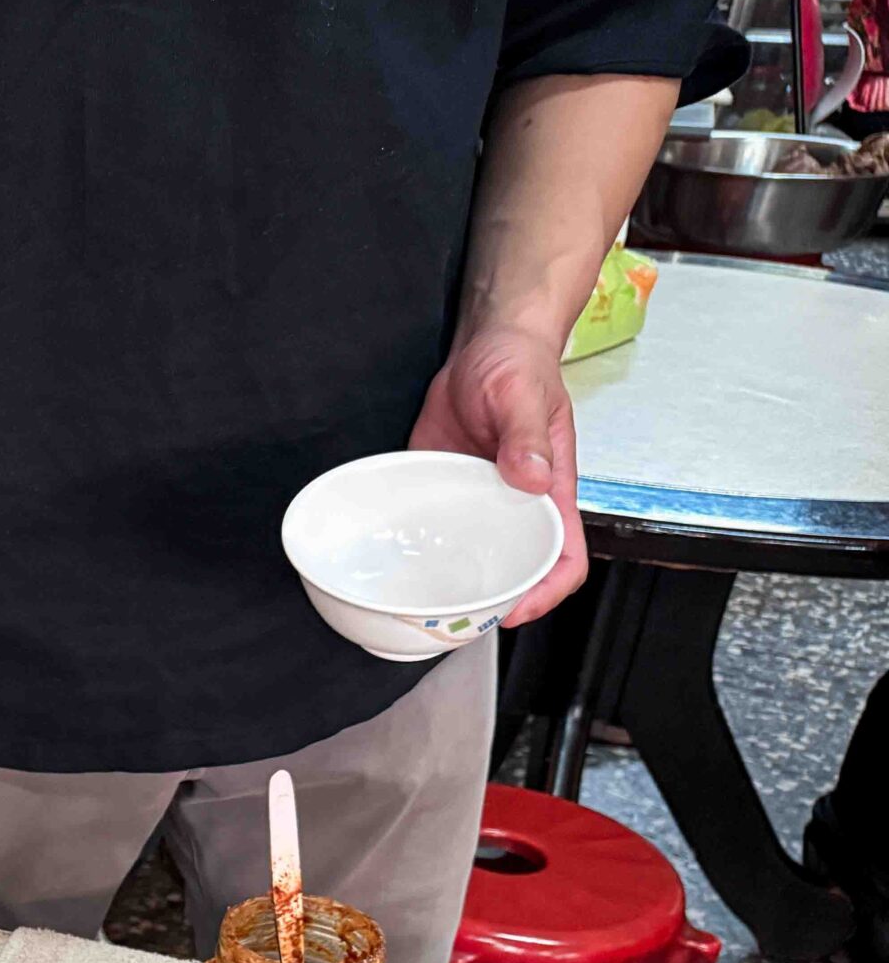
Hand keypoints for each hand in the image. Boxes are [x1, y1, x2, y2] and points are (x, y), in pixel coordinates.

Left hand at [409, 324, 585, 626]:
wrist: (484, 343)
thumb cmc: (517, 364)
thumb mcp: (523, 394)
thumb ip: (526, 437)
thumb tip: (530, 478)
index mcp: (550, 491)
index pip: (563, 558)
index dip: (545, 592)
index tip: (516, 610)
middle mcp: (517, 504)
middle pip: (515, 570)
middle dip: (494, 602)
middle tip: (456, 619)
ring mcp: (480, 501)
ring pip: (472, 555)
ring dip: (452, 581)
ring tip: (421, 603)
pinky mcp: (446, 489)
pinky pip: (436, 528)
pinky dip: (421, 547)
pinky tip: (398, 559)